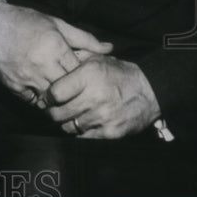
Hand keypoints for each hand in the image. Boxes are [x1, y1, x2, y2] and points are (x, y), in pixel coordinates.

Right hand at [0, 0, 112, 104]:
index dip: (85, 76)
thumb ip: (83, 38)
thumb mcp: (55, 23)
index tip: (89, 77)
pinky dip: (41, 100)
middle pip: (68, 88)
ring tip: (65, 95)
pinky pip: (34, 101)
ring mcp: (26, 77)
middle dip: (75, 90)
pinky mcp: (14, 86)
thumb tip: (109, 48)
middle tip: (81, 91)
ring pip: (52, 99)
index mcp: (54, 46)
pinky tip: (45, 93)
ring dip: (59, 98)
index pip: (79, 71)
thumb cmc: (24, 21)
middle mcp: (41, 64)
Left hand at [45, 54, 160, 138]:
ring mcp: (103, 116)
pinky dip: (80, 132)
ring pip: (69, 126)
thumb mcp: (97, 59)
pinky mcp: (111, 132)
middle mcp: (95, 97)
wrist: (150, 91)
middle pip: (58, 113)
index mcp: (88, 76)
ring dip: (66, 122)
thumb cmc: (119, 74)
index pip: (55, 92)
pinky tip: (82, 123)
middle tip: (52, 110)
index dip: (47, 96)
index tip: (46, 98)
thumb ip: (74, 60)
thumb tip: (52, 65)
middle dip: (52, 112)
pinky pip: (84, 137)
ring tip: (68, 116)